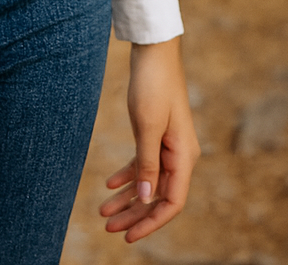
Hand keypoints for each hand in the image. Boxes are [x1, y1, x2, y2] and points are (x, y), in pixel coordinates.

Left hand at [100, 38, 199, 242]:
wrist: (154, 52)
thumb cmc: (153, 85)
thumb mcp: (147, 126)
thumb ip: (147, 163)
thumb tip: (145, 198)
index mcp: (184, 157)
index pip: (171, 202)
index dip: (150, 222)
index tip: (128, 236)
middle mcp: (179, 155)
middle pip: (158, 197)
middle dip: (134, 215)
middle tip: (108, 229)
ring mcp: (168, 146)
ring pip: (148, 182)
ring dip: (128, 199)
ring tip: (103, 213)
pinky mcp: (155, 135)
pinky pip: (142, 163)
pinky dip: (127, 175)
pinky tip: (109, 184)